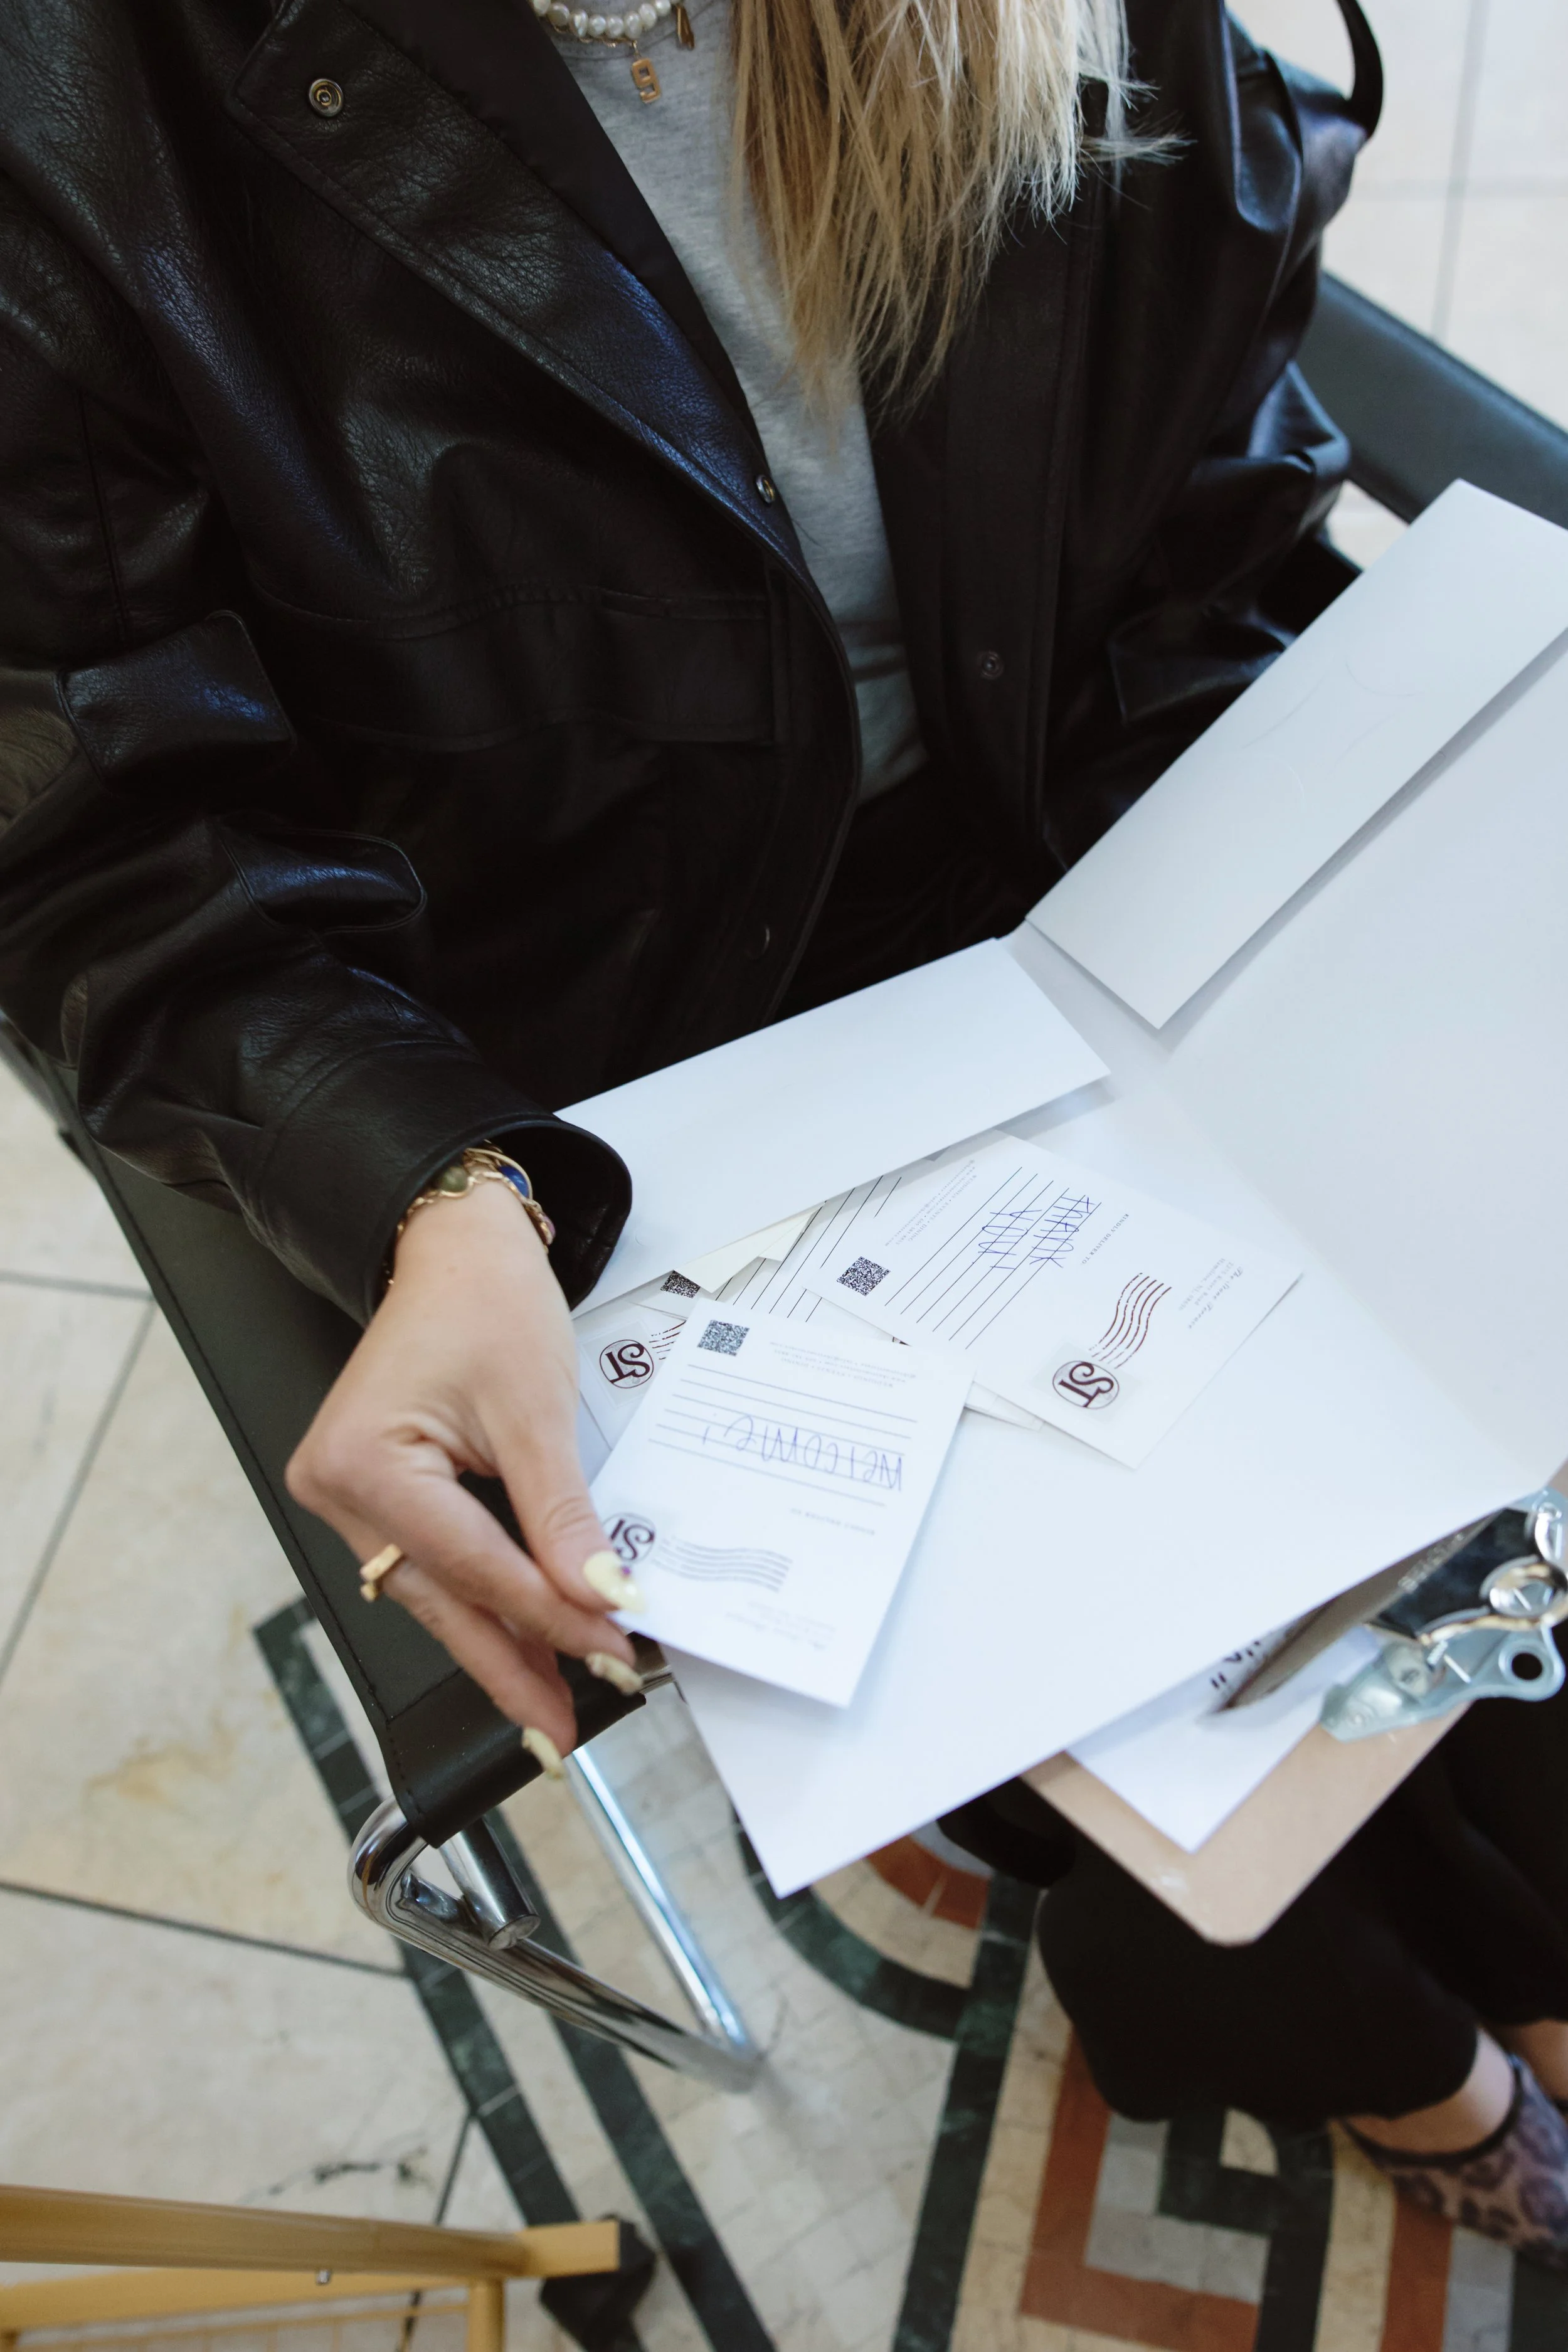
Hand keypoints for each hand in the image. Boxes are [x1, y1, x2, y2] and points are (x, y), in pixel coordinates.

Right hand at [285, 1176, 640, 1767]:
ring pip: (435, 1594)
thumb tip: (601, 1595)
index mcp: (365, 1461)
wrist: (454, 1248)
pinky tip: (524, 1640)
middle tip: (567, 1726)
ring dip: (499, 1642)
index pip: (474, 1566)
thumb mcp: (537, 1409)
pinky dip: (481, 1601)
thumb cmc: (486, 1302)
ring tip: (558, 1698)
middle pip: (443, 1598)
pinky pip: (430, 1566)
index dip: (549, 1617)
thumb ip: (563, 1515)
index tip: (612, 1653)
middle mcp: (337, 1487)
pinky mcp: (369, 1495)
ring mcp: (345, 1495)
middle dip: (513, 1662)